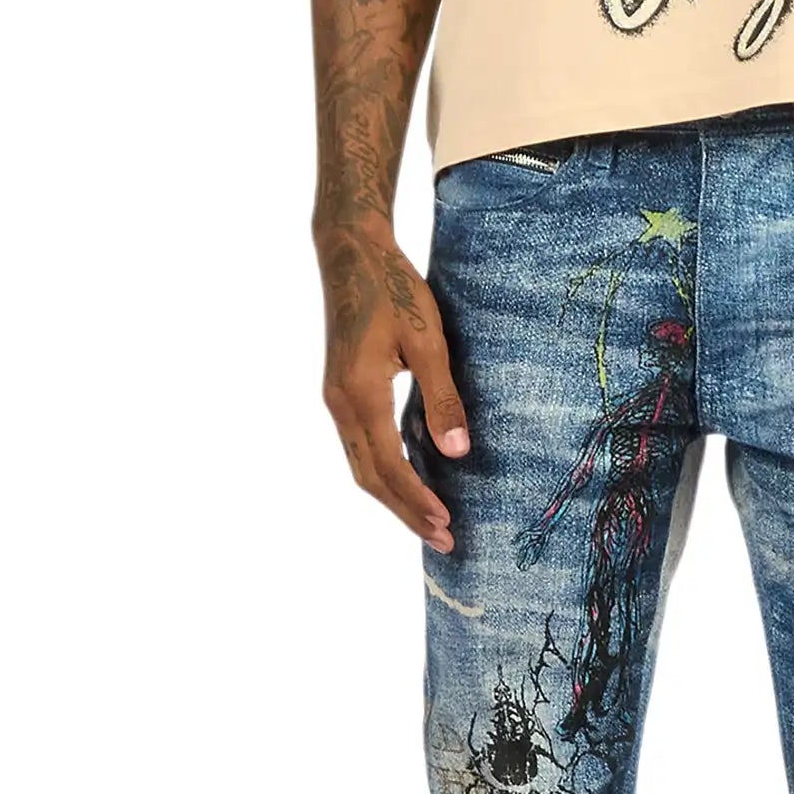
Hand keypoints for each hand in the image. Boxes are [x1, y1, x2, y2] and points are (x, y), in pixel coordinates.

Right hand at [322, 237, 470, 550]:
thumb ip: (442, 398)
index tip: (446, 525)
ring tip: (429, 520)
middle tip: (443, 540)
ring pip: (361, 465)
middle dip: (406, 512)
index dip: (417, 501)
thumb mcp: (428, 341)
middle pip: (370, 478)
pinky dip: (383, 472)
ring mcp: (335, 399)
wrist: (351, 253)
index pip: (389, 467)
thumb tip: (458, 453)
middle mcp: (340, 404)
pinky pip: (359, 446)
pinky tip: (409, 478)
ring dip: (393, 496)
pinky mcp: (340, 390)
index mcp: (360, 395)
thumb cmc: (394, 289)